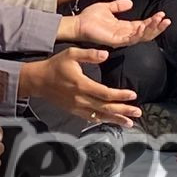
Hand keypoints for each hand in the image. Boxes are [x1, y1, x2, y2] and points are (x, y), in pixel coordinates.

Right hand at [22, 48, 141, 125]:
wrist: (38, 80)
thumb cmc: (55, 65)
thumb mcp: (71, 53)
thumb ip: (89, 54)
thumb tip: (106, 55)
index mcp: (81, 85)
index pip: (105, 93)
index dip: (120, 95)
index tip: (133, 95)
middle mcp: (80, 99)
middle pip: (106, 107)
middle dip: (123, 111)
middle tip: (138, 112)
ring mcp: (77, 107)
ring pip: (100, 116)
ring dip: (116, 119)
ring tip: (130, 123)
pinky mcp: (74, 111)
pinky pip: (91, 118)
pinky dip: (103, 120)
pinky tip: (112, 122)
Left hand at [71, 0, 168, 47]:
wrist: (78, 23)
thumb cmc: (90, 17)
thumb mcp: (107, 8)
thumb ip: (119, 6)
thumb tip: (131, 3)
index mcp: (124, 26)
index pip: (143, 25)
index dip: (153, 21)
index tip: (162, 14)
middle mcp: (125, 33)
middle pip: (146, 33)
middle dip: (157, 27)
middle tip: (166, 20)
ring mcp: (121, 38)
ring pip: (141, 37)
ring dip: (152, 30)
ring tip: (160, 22)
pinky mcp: (115, 41)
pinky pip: (130, 39)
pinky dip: (139, 33)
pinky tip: (145, 25)